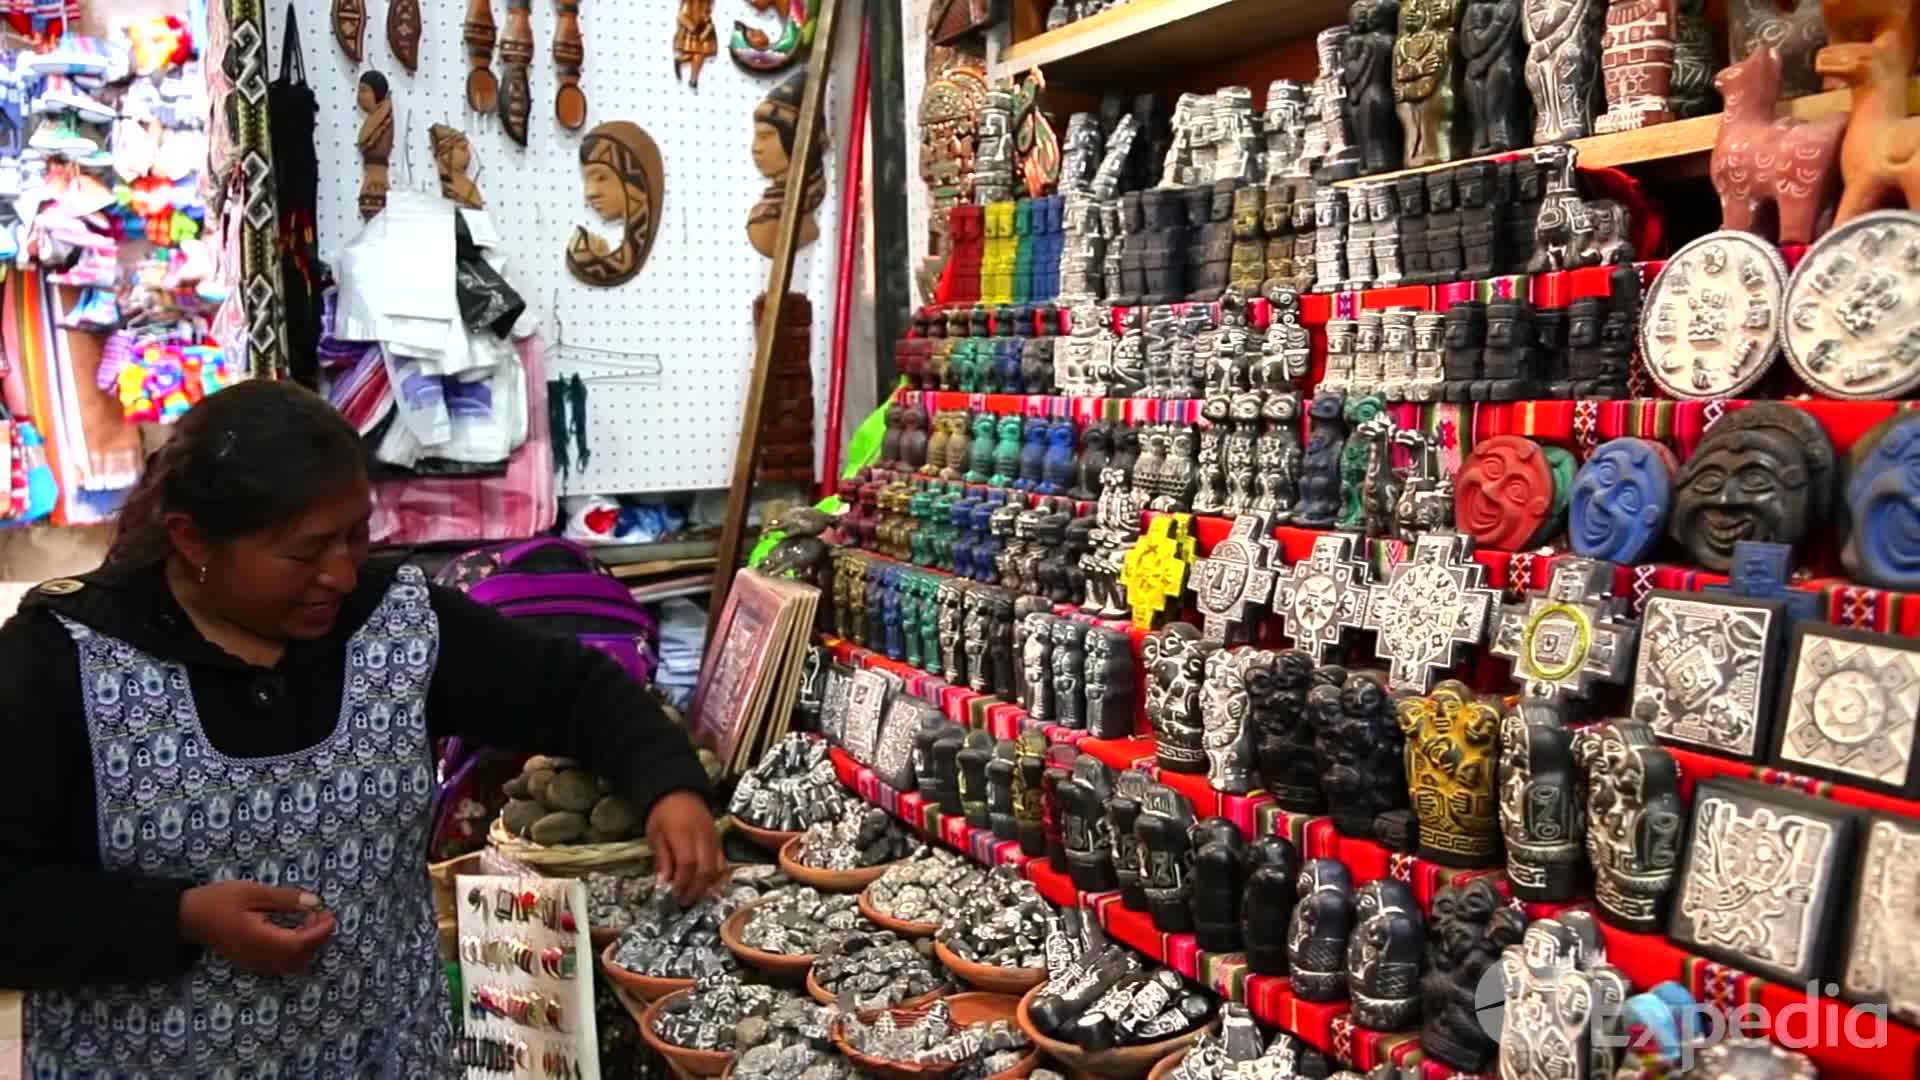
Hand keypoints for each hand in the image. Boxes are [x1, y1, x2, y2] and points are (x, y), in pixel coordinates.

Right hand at [179, 882, 335, 974]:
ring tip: (308, 920)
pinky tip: (293, 930)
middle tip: (322, 915)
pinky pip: (281, 963)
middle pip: (299, 958)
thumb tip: (314, 901)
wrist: (188, 917)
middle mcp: (259, 957)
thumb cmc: (218, 901)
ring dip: (307, 946)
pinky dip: (294, 949)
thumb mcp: (252, 892)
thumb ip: (283, 898)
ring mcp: (255, 962)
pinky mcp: (251, 961)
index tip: (329, 914)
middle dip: (317, 939)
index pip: (299, 944)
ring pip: (291, 964)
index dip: (320, 932)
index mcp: (260, 940)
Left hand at [646, 790, 726, 901]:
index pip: (688, 864)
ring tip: (695, 896)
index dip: (682, 883)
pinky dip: (717, 877)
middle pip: (705, 870)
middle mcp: (703, 838)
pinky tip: (709, 886)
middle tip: (684, 901)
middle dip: (695, 889)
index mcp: (684, 834)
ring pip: (717, 868)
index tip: (673, 894)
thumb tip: (664, 883)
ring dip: (707, 886)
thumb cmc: (663, 813)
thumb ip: (662, 859)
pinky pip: (723, 862)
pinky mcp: (719, 840)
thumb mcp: (655, 834)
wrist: (679, 791)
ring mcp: (714, 839)